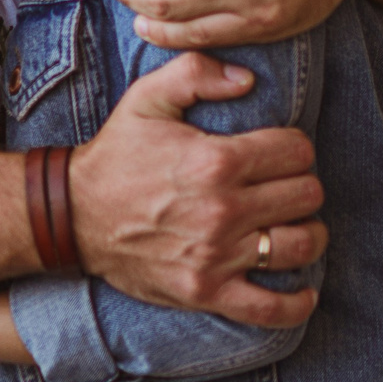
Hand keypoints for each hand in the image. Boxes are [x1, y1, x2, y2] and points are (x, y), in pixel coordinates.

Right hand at [67, 51, 327, 325]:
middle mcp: (221, 210)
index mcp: (215, 161)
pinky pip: (269, 309)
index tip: (282, 152)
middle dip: (302, 185)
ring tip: (295, 225)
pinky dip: (296, 303)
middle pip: (306, 195)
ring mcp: (215, 257)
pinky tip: (304, 288)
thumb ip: (197, 72)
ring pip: (300, 245)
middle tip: (285, 186)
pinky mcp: (205, 292)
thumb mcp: (147, 96)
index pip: (297, 152)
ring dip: (308, 234)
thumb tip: (248, 79)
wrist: (74, 216)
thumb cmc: (117, 154)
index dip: (296, 147)